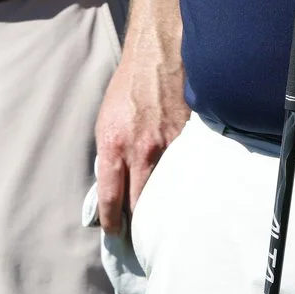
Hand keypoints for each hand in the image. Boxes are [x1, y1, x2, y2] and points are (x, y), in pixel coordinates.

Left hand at [93, 23, 186, 237]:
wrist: (156, 56)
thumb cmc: (127, 89)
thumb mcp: (105, 123)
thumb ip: (109, 156)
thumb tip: (112, 188)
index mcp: (112, 146)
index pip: (110, 199)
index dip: (111, 223)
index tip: (115, 235)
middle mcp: (140, 150)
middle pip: (140, 203)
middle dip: (139, 223)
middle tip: (140, 237)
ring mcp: (168, 145)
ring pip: (166, 191)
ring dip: (162, 206)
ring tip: (163, 221)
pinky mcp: (189, 139)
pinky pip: (186, 170)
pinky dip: (183, 181)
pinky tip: (185, 190)